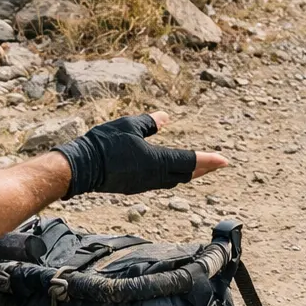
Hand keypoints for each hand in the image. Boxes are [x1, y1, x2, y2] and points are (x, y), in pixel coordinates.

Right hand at [55, 111, 227, 198]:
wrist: (81, 167)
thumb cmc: (104, 144)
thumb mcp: (129, 126)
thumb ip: (150, 124)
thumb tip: (166, 118)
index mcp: (156, 161)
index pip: (189, 161)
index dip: (208, 160)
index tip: (224, 160)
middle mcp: (154, 176)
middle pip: (185, 175)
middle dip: (202, 169)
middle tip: (216, 164)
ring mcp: (143, 184)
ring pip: (172, 181)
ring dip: (186, 174)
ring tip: (196, 168)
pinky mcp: (133, 187)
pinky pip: (159, 182)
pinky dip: (170, 176)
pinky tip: (168, 171)